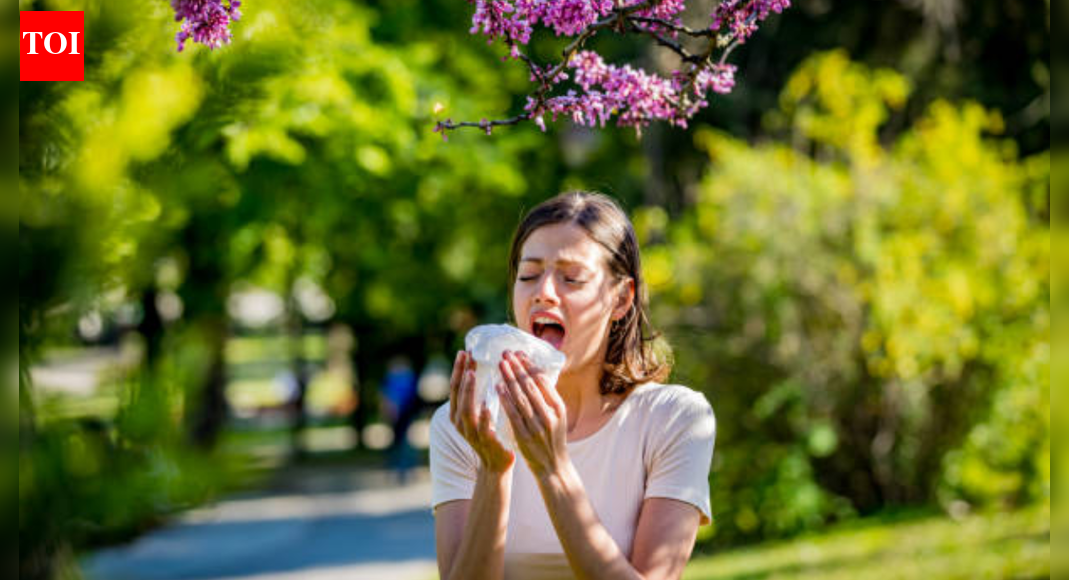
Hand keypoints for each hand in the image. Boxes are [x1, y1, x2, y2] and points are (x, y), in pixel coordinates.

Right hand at [449, 350, 514, 473]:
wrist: (496, 463)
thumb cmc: (490, 433)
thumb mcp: (479, 412)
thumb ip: (477, 395)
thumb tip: (479, 368)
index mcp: (457, 413)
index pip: (455, 386)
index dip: (459, 369)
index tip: (464, 351)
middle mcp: (460, 422)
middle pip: (457, 394)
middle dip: (461, 373)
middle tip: (466, 355)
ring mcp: (470, 433)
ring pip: (466, 409)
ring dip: (468, 391)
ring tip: (472, 374)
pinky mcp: (484, 442)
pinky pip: (482, 428)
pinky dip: (484, 417)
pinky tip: (487, 406)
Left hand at [496, 350, 568, 478]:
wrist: (553, 467)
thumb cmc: (553, 438)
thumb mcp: (557, 417)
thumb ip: (547, 399)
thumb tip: (535, 374)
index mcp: (559, 408)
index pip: (544, 381)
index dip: (530, 365)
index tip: (519, 353)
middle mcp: (549, 415)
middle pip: (531, 386)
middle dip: (518, 367)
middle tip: (506, 353)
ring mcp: (537, 426)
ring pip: (521, 397)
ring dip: (509, 379)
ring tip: (501, 364)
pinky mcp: (524, 436)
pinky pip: (513, 414)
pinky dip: (505, 399)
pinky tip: (498, 387)